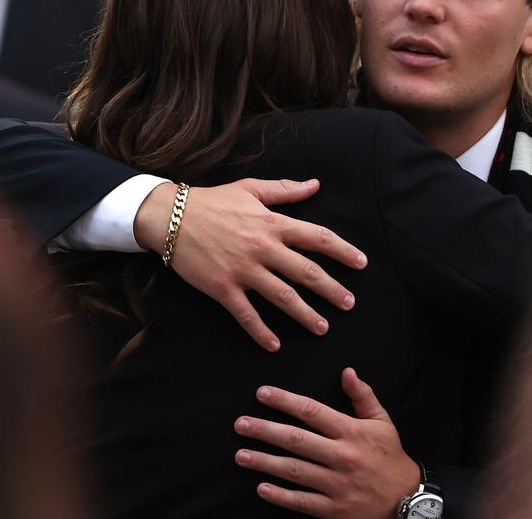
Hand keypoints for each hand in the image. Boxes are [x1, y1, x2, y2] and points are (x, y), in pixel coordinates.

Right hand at [134, 179, 366, 351]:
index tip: (361, 263)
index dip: (343, 251)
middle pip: (306, 272)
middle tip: (349, 304)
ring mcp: (243, 270)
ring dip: (305, 314)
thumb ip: (285, 191)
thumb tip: (315, 185)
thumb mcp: (250, 189)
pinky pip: (247, 315)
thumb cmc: (212, 201)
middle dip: (331, 290)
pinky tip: (275, 345)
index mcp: (273, 223)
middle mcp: (263, 248)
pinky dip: (261, 332)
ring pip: (282, 297)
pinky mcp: (223, 288)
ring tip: (322, 327)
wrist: (170, 217)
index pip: (317, 238)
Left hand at [234, 368, 420, 518]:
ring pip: (294, 470)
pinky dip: (280, 495)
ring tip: (241, 455)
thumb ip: (363, 396)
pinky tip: (261, 487)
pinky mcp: (333, 509)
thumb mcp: (382, 422)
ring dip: (264, 462)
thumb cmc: (390, 457)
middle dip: (265, 430)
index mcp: (352, 432)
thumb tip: (347, 371)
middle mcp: (342, 457)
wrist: (405, 500)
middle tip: (241, 424)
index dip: (285, 401)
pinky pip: (302, 501)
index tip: (262, 394)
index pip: (312, 411)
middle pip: (296, 440)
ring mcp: (336, 485)